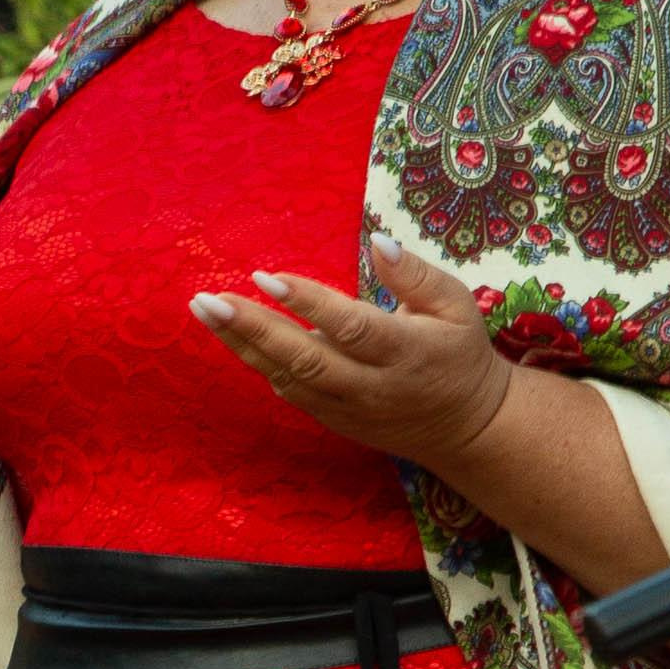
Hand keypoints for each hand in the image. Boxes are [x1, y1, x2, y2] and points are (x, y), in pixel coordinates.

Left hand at [191, 240, 509, 471]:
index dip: (307, 304)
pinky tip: (232, 337)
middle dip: (252, 328)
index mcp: (405, 351)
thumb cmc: (459, 351)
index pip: (349, 328)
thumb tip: (377, 241)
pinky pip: (291, 393)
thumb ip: (415, 274)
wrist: (466, 427)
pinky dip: (260, 364)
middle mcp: (371, 385)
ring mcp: (349, 409)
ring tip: (204, 312)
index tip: (265, 277)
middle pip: (304, 358)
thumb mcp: (456, 304)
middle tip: (209, 300)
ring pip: (287, 378)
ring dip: (242, 345)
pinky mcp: (335, 421)